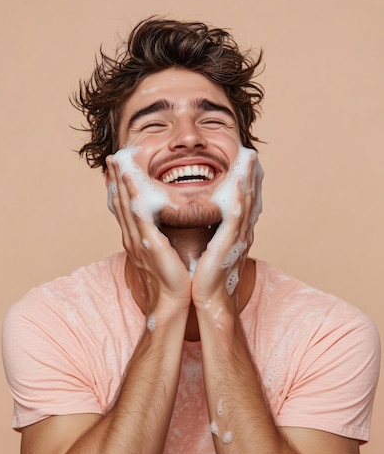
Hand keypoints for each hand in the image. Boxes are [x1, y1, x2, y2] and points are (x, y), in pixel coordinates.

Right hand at [106, 155, 191, 312]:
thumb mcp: (163, 255)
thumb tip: (165, 228)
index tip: (119, 169)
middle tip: (113, 158)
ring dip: (121, 182)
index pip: (126, 209)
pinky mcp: (148, 243)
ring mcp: (138, 241)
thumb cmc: (173, 281)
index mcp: (137, 240)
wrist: (172, 301)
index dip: (121, 189)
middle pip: (121, 203)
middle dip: (116, 179)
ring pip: (126, 205)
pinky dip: (132, 195)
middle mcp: (133, 238)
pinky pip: (138, 215)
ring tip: (118, 161)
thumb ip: (160, 239)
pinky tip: (130, 180)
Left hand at [191, 154, 254, 310]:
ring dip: (247, 178)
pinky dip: (239, 195)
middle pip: (248, 198)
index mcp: (235, 233)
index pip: (241, 202)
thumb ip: (210, 233)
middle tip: (250, 153)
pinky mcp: (230, 243)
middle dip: (250, 174)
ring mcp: (238, 237)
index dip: (245, 181)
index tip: (244, 162)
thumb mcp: (210, 249)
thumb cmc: (206, 277)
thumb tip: (204, 221)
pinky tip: (239, 180)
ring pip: (245, 202)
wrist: (208, 300)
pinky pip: (235, 214)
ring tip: (248, 157)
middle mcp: (241, 232)